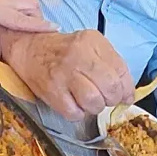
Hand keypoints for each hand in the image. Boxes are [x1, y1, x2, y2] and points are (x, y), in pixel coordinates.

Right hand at [0, 29, 132, 119]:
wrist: (29, 48)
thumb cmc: (64, 51)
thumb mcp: (90, 46)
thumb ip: (111, 65)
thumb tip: (128, 94)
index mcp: (92, 41)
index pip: (121, 71)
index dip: (126, 89)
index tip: (124, 96)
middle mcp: (78, 55)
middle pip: (110, 88)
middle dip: (112, 99)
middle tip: (104, 98)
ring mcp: (63, 73)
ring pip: (94, 102)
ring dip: (95, 107)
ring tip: (88, 101)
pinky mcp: (51, 91)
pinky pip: (75, 114)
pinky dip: (78, 114)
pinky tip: (73, 103)